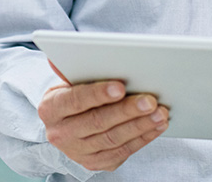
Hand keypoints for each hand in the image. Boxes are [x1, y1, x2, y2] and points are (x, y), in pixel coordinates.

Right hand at [38, 61, 170, 170]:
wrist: (67, 126)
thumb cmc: (73, 96)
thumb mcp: (67, 81)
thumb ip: (71, 68)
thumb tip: (70, 49)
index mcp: (50, 109)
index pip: (74, 100)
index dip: (98, 94)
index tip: (121, 87)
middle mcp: (60, 134)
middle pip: (97, 122)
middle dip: (126, 111)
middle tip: (151, 100)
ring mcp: (77, 152)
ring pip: (113, 139)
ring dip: (140, 126)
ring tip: (160, 113)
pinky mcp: (95, 163)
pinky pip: (122, 152)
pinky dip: (142, 139)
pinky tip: (156, 126)